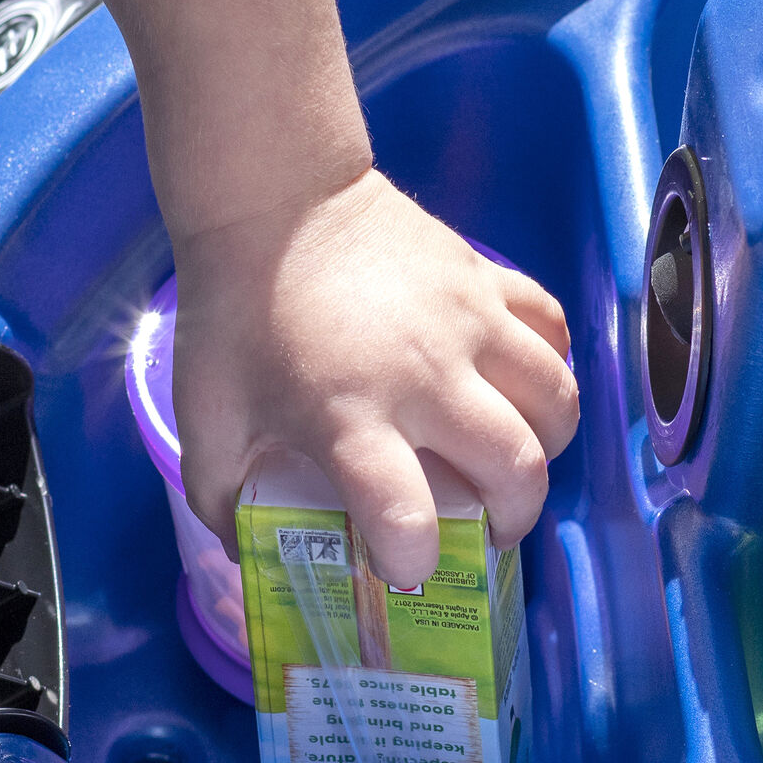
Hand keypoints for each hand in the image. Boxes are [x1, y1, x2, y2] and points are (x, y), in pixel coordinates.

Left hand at [170, 168, 578, 589]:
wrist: (274, 196)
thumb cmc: (236, 310)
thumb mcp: (206, 414)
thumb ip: (218, 494)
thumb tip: (248, 549)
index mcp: (351, 417)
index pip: (408, 515)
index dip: (413, 561)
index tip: (403, 566)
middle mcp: (425, 377)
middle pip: (516, 470)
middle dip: (511, 520)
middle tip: (484, 526)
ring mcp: (467, 324)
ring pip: (556, 402)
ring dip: (545, 447)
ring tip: (510, 456)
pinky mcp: (486, 279)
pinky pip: (552, 329)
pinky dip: (551, 363)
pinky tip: (519, 382)